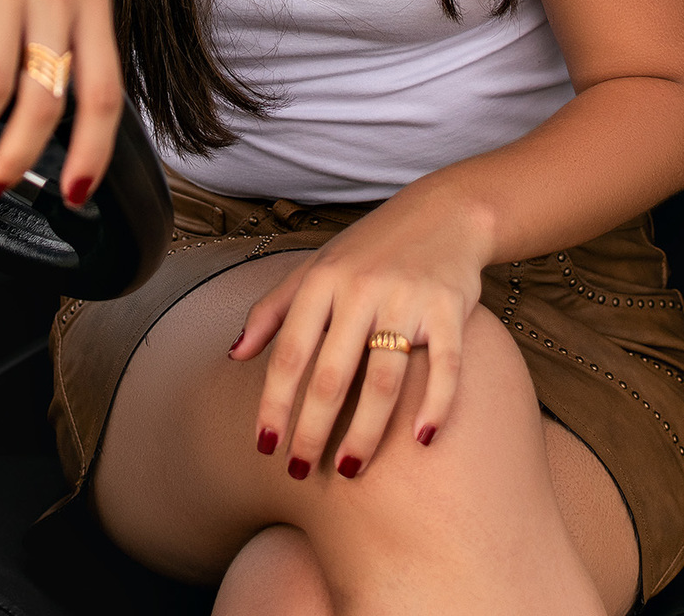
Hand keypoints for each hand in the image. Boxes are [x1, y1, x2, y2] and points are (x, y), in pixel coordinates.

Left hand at [230, 190, 490, 477]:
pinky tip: (422, 439)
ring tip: (350, 469)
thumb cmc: (371, 248)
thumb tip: (234, 355)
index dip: (275, 402)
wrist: (444, 212)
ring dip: (366, 431)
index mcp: (323, 280)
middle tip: (301, 470)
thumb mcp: (316, 267)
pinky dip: (435, 405)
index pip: (290, 352)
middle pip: (332, 374)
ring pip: (383, 379)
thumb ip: (272, 309)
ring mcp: (407, 299)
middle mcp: (361, 289)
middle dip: (313, 429)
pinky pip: (444, 366)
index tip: (264, 446)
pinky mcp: (449, 308)